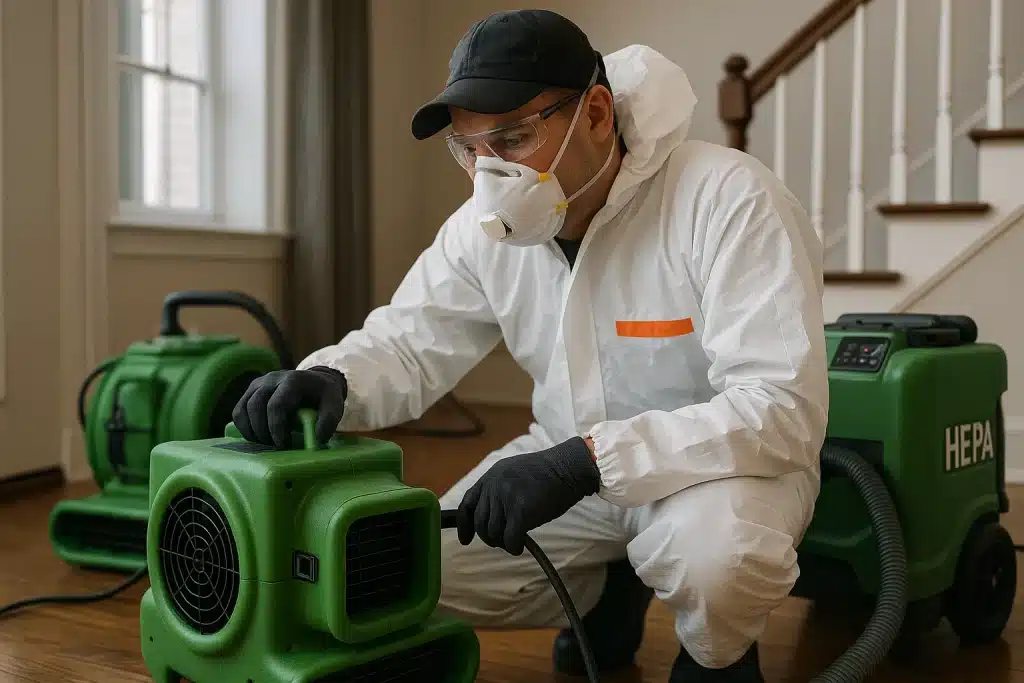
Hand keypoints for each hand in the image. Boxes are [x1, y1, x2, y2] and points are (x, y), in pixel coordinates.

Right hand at [232, 366, 347, 448]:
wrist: (316, 382)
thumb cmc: (324, 397)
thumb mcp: (334, 405)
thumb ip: (329, 421)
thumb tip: (318, 438)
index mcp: (293, 380)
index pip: (276, 405)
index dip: (276, 427)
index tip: (283, 444)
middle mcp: (272, 378)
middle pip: (256, 406)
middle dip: (263, 431)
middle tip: (275, 446)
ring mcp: (259, 383)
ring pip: (243, 408)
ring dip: (251, 431)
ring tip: (266, 443)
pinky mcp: (251, 391)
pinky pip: (238, 410)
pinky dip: (244, 427)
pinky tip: (257, 437)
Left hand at [457, 437, 600, 554]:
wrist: (569, 468)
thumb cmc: (547, 473)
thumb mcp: (514, 473)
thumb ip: (498, 489)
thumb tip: (491, 516)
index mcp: (491, 476)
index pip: (467, 503)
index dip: (465, 524)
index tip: (465, 539)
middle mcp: (494, 486)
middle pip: (480, 522)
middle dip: (489, 537)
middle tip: (502, 541)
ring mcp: (506, 498)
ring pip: (493, 533)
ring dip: (502, 542)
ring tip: (515, 541)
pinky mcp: (521, 512)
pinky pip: (509, 539)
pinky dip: (513, 547)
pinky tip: (520, 546)